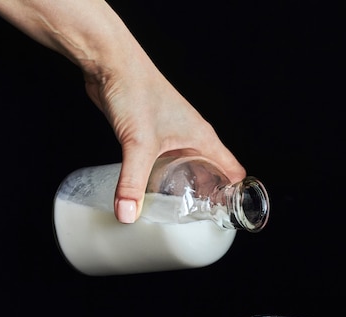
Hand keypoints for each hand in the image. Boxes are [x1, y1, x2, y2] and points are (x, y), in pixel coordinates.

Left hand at [83, 37, 245, 221]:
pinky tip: (153, 192)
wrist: (110, 64)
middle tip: (197, 223)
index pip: (233, 171)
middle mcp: (193, 138)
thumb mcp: (138, 144)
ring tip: (177, 214)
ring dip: (186, 191)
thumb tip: (128, 214)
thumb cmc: (135, 91)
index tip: (228, 217)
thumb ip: (133, 183)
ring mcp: (174, 137)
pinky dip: (166, 181)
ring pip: (189, 170)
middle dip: (208, 200)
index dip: (235, 196)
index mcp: (202, 138)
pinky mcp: (154, 136)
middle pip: (213, 175)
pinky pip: (168, 164)